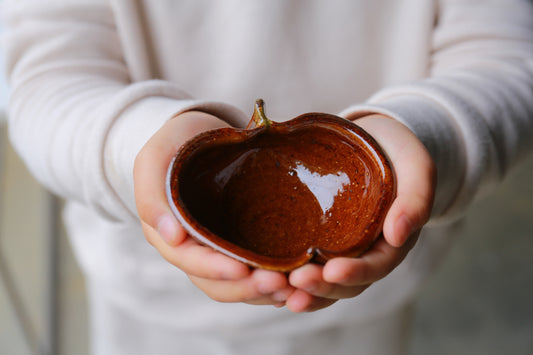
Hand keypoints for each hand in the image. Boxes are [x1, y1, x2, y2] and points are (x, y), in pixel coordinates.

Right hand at [134, 111, 292, 305]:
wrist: (199, 135)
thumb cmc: (175, 144)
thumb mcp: (154, 160)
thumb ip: (152, 196)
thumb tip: (171, 238)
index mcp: (170, 235)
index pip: (192, 262)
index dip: (215, 269)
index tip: (243, 269)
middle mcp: (195, 250)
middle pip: (219, 284)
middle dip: (248, 288)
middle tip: (279, 283)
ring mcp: (220, 249)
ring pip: (240, 285)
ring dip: (265, 292)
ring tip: (294, 288)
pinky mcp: (242, 243)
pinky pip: (256, 271)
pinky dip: (274, 281)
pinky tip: (298, 283)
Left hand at [285, 114, 435, 311]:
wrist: (374, 139)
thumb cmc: (397, 152)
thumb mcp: (417, 167)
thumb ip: (416, 198)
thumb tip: (398, 235)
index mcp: (392, 241)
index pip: (376, 266)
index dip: (356, 273)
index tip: (332, 271)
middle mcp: (366, 252)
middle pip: (346, 283)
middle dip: (322, 288)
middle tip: (296, 283)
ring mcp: (341, 248)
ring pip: (324, 282)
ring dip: (305, 292)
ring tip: (281, 293)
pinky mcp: (320, 238)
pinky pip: (307, 265)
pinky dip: (291, 279)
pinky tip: (269, 282)